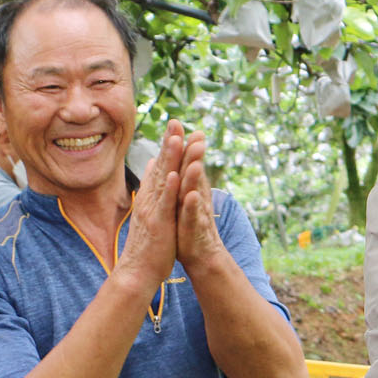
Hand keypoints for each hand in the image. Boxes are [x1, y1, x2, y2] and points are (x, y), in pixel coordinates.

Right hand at [114, 121, 184, 292]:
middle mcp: (150, 199)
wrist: (136, 271)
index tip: (176, 124)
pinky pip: (165, 204)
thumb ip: (152, 186)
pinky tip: (176, 175)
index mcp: (152, 196)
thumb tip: (153, 163)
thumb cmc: (147, 243)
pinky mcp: (158, 224)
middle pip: (162, 167)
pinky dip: (170, 189)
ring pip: (164, 181)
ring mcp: (153, 210)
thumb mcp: (150, 210)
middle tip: (177, 121)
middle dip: (170, 143)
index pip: (161, 166)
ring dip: (170, 160)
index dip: (168, 145)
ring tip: (177, 138)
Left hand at [176, 130, 225, 270]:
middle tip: (197, 133)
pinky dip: (192, 205)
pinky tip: (191, 195)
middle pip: (194, 171)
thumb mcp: (182, 199)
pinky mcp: (193, 228)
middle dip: (194, 153)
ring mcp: (195, 212)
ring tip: (196, 160)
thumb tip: (176, 158)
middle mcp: (195, 196)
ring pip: (195, 191)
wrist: (200, 255)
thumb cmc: (188, 225)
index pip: (185, 162)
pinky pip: (192, 215)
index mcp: (189, 188)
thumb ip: (181, 178)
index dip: (182, 144)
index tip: (178, 122)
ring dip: (196, 176)